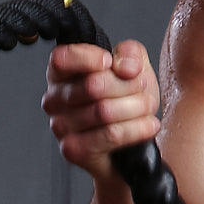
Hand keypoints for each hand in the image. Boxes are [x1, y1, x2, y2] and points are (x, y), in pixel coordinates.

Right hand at [42, 40, 160, 177]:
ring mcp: (60, 126)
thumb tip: (126, 67)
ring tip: (148, 106)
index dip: (90, 58)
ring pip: (104, 111)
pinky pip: (110, 135)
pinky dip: (136, 129)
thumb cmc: (125, 100)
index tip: (110, 62)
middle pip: (93, 85)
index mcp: (60, 73)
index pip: (62, 58)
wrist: (131, 143)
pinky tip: (148, 124)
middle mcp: (54, 99)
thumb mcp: (133, 67)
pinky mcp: (74, 150)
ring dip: (136, 107)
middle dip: (128, 85)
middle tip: (142, 87)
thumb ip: (130, 54)